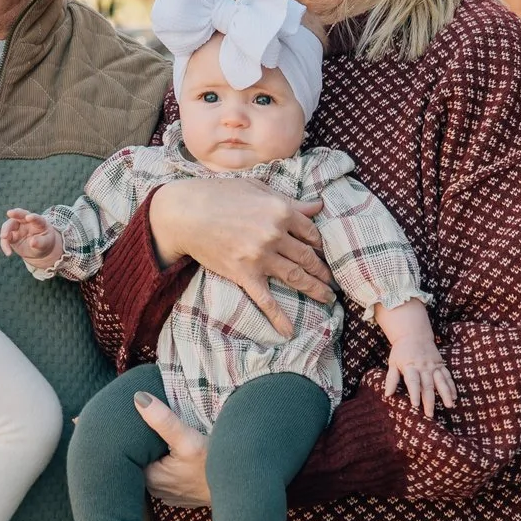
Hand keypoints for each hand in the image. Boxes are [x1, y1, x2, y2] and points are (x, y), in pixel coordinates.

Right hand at [0, 208, 63, 269]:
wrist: (37, 249)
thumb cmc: (44, 243)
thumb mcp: (45, 244)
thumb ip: (40, 242)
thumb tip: (32, 242)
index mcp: (39, 222)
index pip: (37, 218)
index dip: (33, 217)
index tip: (28, 217)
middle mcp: (27, 221)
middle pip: (20, 214)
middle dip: (15, 213)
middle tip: (9, 213)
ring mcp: (18, 227)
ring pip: (9, 224)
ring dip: (5, 230)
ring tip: (4, 238)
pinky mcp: (11, 235)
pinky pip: (5, 237)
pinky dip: (5, 244)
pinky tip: (8, 253)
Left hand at [135, 391, 211, 507]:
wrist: (241, 488)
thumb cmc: (214, 467)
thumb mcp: (188, 440)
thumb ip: (163, 420)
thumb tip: (139, 398)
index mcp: (150, 478)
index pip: (129, 455)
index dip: (130, 439)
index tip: (131, 422)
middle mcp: (156, 490)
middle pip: (141, 462)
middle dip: (143, 446)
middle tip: (144, 424)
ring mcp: (169, 495)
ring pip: (155, 470)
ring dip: (157, 456)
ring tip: (158, 437)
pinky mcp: (182, 495)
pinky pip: (168, 477)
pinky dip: (169, 466)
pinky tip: (175, 454)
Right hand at [146, 177, 331, 338]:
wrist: (184, 213)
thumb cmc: (219, 194)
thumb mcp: (257, 188)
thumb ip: (289, 200)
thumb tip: (317, 206)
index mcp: (280, 210)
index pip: (311, 232)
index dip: (321, 244)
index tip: (327, 253)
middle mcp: (274, 235)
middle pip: (308, 256)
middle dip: (324, 270)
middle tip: (335, 281)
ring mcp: (260, 257)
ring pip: (296, 277)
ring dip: (315, 289)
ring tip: (328, 298)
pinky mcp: (244, 274)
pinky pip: (265, 299)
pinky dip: (278, 317)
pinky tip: (289, 331)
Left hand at [378, 300, 457, 418]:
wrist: (414, 334)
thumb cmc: (401, 352)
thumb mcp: (393, 363)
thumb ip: (391, 379)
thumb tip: (387, 394)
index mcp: (410, 367)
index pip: (413, 382)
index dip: (414, 393)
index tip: (416, 405)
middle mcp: (423, 367)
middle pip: (428, 385)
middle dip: (429, 401)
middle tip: (430, 415)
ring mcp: (433, 366)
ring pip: (441, 381)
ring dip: (445, 394)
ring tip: (449, 405)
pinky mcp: (440, 364)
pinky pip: (447, 376)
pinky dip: (451, 386)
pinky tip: (454, 396)